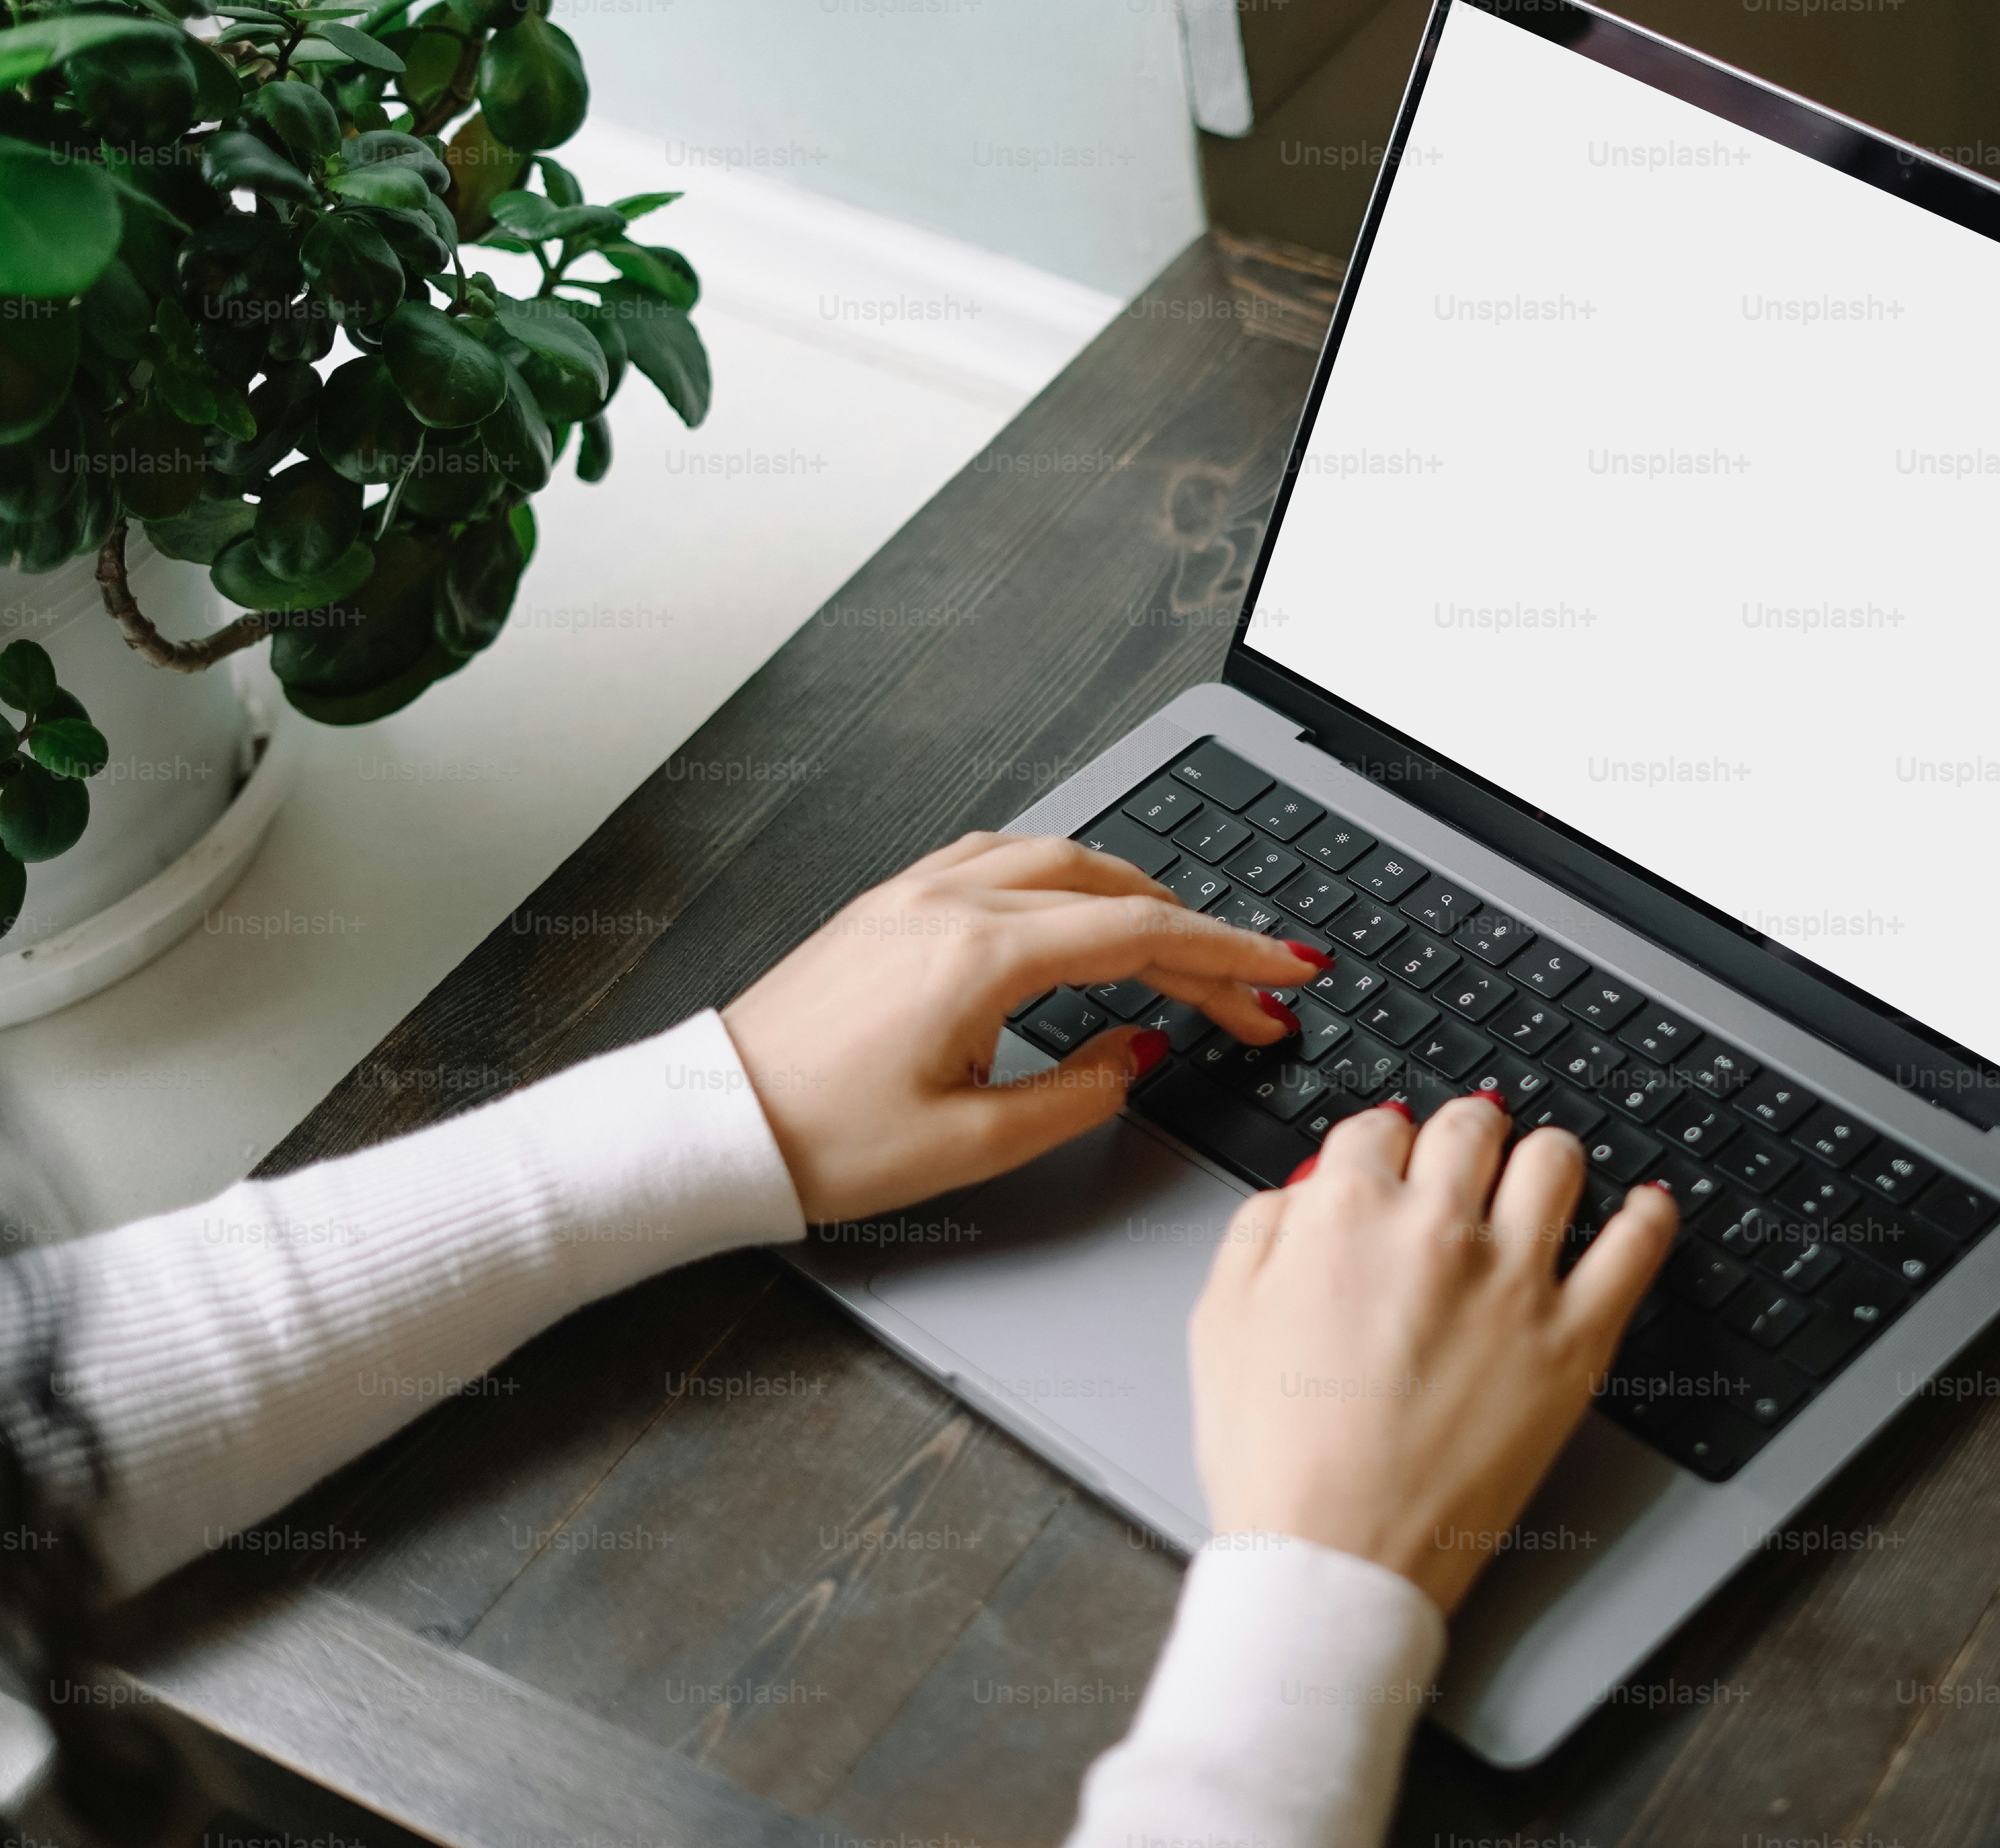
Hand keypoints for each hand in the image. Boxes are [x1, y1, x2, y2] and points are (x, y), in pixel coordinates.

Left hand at [722, 832, 1322, 1222]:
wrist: (713, 1124)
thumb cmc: (823, 1140)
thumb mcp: (974, 1142)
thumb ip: (1080, 1091)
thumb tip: (1143, 1049)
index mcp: (980, 957)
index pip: (1142, 937)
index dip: (1230, 956)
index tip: (1286, 974)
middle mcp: (950, 905)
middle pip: (1112, 893)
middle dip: (1198, 936)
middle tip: (1251, 987)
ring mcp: (914, 895)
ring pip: (1056, 859)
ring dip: (1133, 890)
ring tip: (1183, 938)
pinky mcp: (887, 906)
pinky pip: (996, 857)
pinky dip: (1060, 873)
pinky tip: (1075, 898)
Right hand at [1190, 1094, 1679, 1612]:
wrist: (1335, 1557)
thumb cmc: (1278, 1458)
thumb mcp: (1221, 1321)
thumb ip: (1261, 1229)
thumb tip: (1303, 1189)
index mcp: (1345, 1214)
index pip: (1378, 1127)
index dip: (1382, 1145)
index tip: (1392, 1163)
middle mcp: (1435, 1230)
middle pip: (1471, 1124)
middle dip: (1464, 1134)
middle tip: (1465, 1162)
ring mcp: (1514, 1281)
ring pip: (1554, 1160)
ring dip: (1542, 1160)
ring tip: (1538, 1182)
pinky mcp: (1574, 1339)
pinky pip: (1637, 1245)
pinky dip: (1648, 1215)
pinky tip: (1645, 1208)